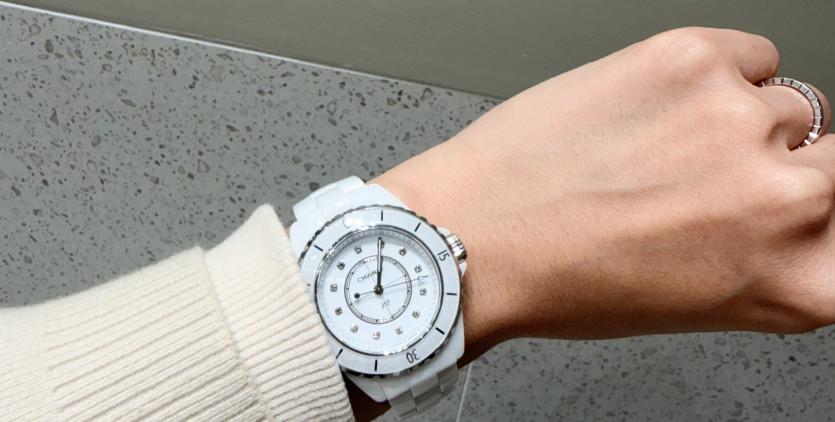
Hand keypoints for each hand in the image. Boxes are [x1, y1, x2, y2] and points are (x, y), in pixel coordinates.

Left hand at [372, 28, 832, 359]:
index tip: (806, 204)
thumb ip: (770, 261)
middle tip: (717, 180)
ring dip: (733, 124)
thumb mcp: (697, 302)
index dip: (827, 213)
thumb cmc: (566, 280)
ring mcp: (739, 122)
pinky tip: (655, 110)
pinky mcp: (691, 60)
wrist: (477, 234)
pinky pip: (748, 55)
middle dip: (788, 167)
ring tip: (658, 150)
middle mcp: (785, 199)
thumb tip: (802, 221)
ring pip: (784, 105)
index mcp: (796, 280)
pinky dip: (712, 77)